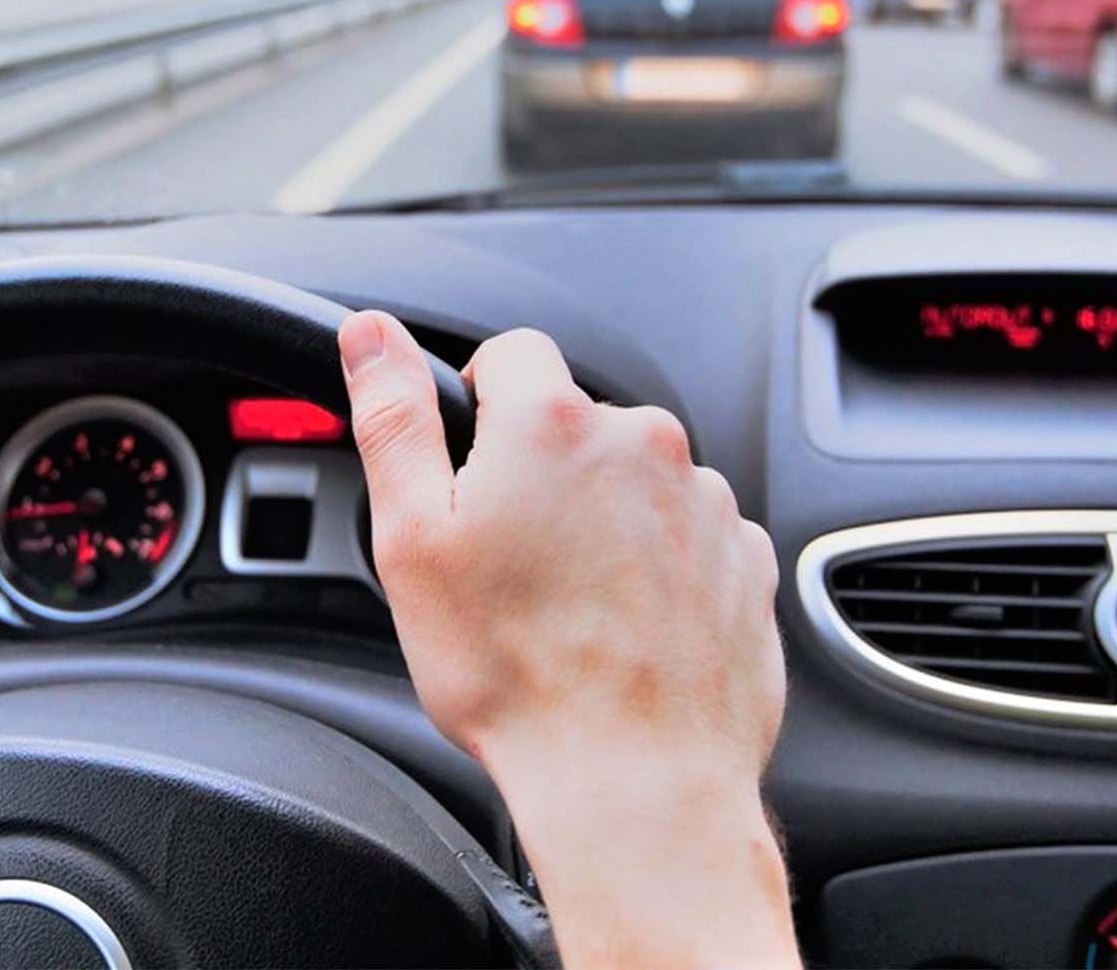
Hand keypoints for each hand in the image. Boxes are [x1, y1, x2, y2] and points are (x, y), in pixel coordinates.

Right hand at [338, 311, 794, 968]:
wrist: (635, 783)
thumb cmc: (515, 676)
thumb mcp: (412, 540)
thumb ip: (393, 419)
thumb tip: (371, 334)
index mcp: (553, 424)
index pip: (512, 355)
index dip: (478, 408)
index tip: (470, 476)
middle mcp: (645, 444)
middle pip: (576, 426)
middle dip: (541, 476)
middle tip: (508, 566)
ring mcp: (707, 502)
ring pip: (634, 484)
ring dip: (603, 524)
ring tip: (569, 612)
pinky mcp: (746, 561)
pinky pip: (689, 538)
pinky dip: (658, 570)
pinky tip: (623, 631)